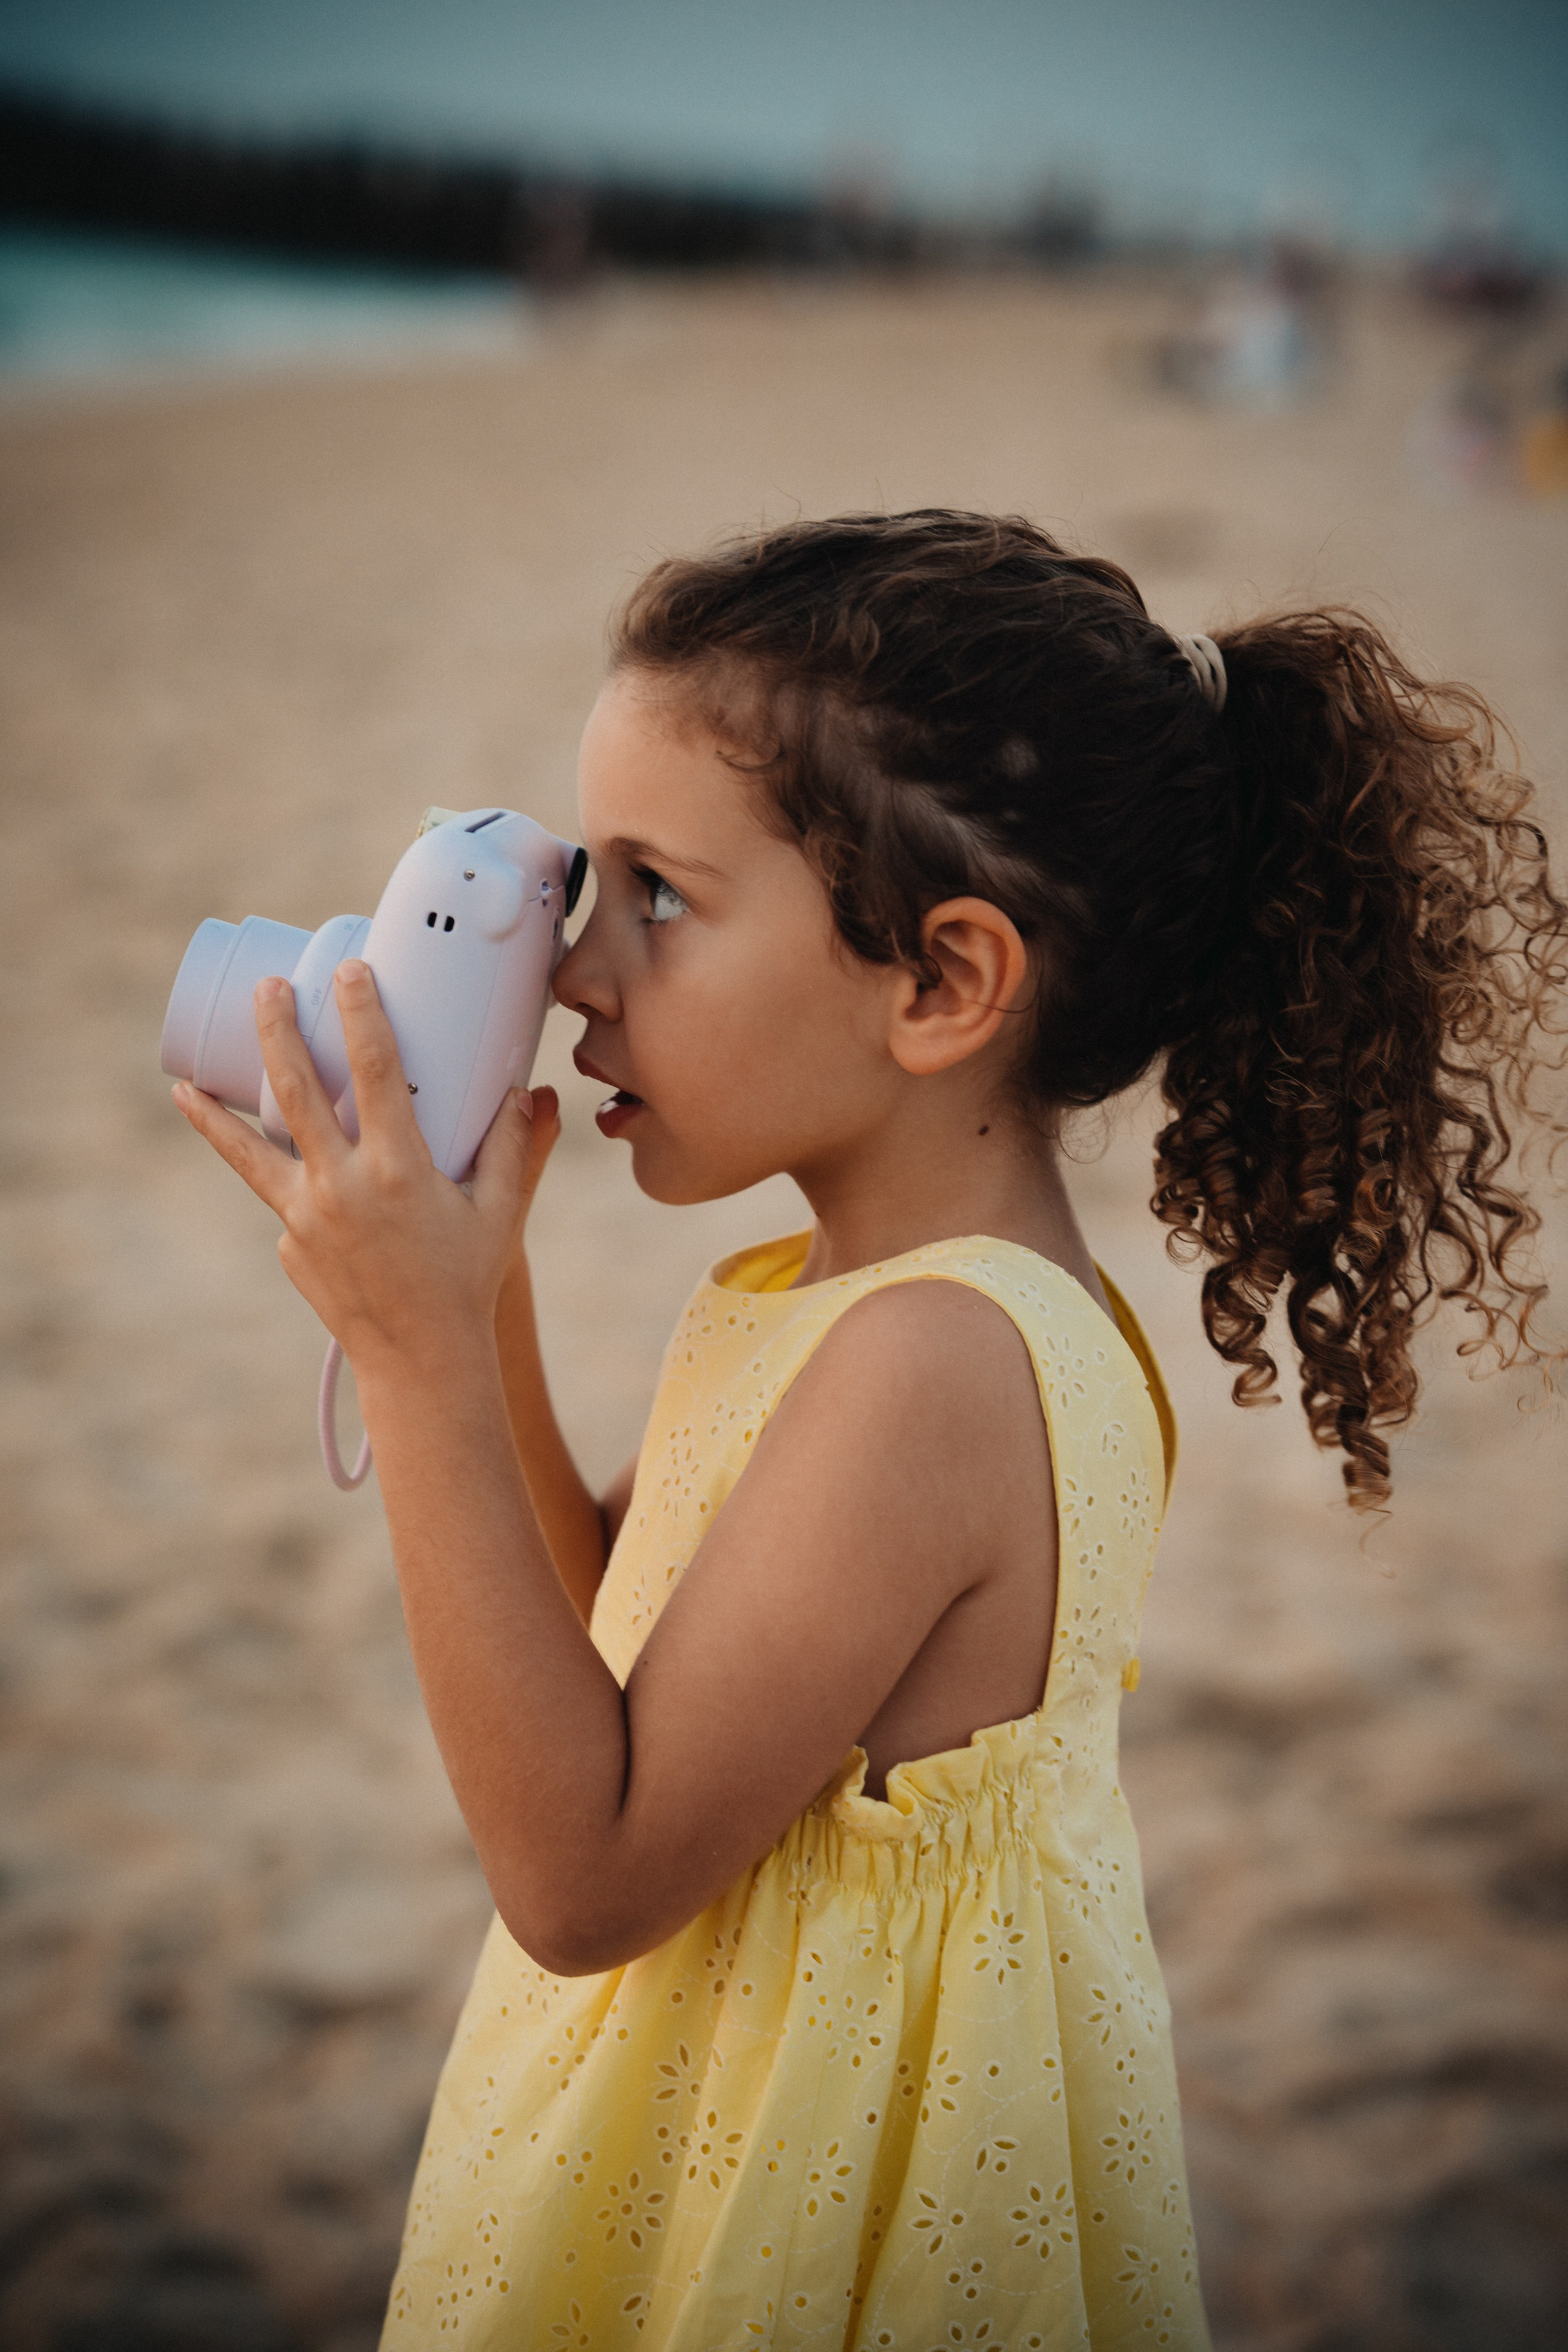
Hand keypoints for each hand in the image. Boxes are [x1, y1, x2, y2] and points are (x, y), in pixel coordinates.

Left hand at [172, 959, 540, 1371]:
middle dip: (277, 1032)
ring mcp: (305, 1218)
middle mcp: (342, 1187)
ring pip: (251, 1149)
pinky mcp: (289, 1243)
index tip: (350, 974)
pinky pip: (283, 1196)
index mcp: (398, 1170)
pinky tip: (301, 1178)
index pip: (376, 1072)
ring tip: (187, 1081)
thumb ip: (514, 1150)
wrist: (420, 1362)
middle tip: (269, 988)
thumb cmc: (466, 1285)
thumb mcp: (500, 1213)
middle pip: (294, 1091)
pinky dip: (288, 1179)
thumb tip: (531, 1094)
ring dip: (218, 1109)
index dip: (361, 1016)